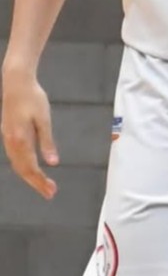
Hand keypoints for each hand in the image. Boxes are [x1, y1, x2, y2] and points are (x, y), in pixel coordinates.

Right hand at [1, 67, 58, 197]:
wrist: (16, 82)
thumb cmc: (32, 98)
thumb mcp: (44, 119)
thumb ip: (47, 142)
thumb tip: (53, 162)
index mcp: (20, 139)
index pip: (31, 167)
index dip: (40, 181)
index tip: (51, 191)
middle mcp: (11, 141)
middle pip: (22, 170)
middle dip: (36, 183)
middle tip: (50, 193)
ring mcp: (7, 138)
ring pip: (17, 164)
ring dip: (29, 176)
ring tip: (43, 185)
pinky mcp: (8, 134)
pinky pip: (14, 157)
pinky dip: (23, 167)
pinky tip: (31, 169)